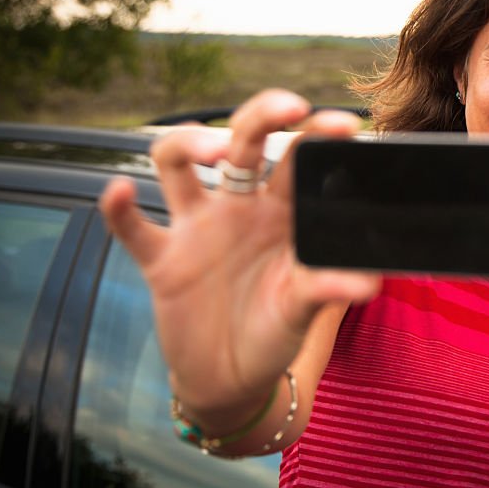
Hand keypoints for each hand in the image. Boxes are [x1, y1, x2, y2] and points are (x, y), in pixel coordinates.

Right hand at [100, 90, 381, 417]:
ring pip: (178, 163)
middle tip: (292, 107)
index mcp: (281, 212)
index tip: (344, 124)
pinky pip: (131, 227)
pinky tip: (119, 191)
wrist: (233, 380)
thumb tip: (369, 283)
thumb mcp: (304, 309)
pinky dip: (119, 208)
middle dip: (264, 115)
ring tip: (212, 151)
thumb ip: (328, 288)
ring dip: (189, 143)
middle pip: (243, 140)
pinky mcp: (161, 260)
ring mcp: (196, 228)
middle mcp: (238, 207)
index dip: (317, 135)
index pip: (296, 158)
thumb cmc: (276, 332)